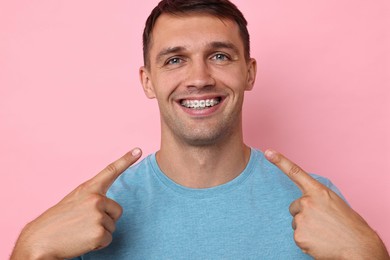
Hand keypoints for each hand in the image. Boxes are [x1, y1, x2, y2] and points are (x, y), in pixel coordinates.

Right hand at [11, 148, 141, 259]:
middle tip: (83, 224)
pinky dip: (97, 244)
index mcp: (88, 189)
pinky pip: (107, 239)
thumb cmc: (55, 222)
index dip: (126, 160)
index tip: (138, 150)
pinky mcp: (99, 232)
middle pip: (117, 211)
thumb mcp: (73, 201)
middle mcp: (95, 198)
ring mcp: (98, 215)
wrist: (39, 241)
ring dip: (98, 232)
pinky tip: (81, 241)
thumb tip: (106, 204)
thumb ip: (91, 198)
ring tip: (79, 232)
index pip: (110, 171)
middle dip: (105, 220)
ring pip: (112, 226)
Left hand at [265, 149, 388, 259]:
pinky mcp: (299, 235)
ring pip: (296, 223)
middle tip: (322, 223)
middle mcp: (307, 202)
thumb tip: (305, 205)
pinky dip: (307, 242)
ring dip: (307, 228)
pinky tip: (321, 243)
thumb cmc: (350, 225)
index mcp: (318, 191)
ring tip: (325, 233)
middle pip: (294, 207)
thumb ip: (318, 199)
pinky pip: (298, 237)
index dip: (280, 161)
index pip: (295, 172)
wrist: (359, 247)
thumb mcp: (335, 203)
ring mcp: (302, 219)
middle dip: (304, 215)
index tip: (268, 152)